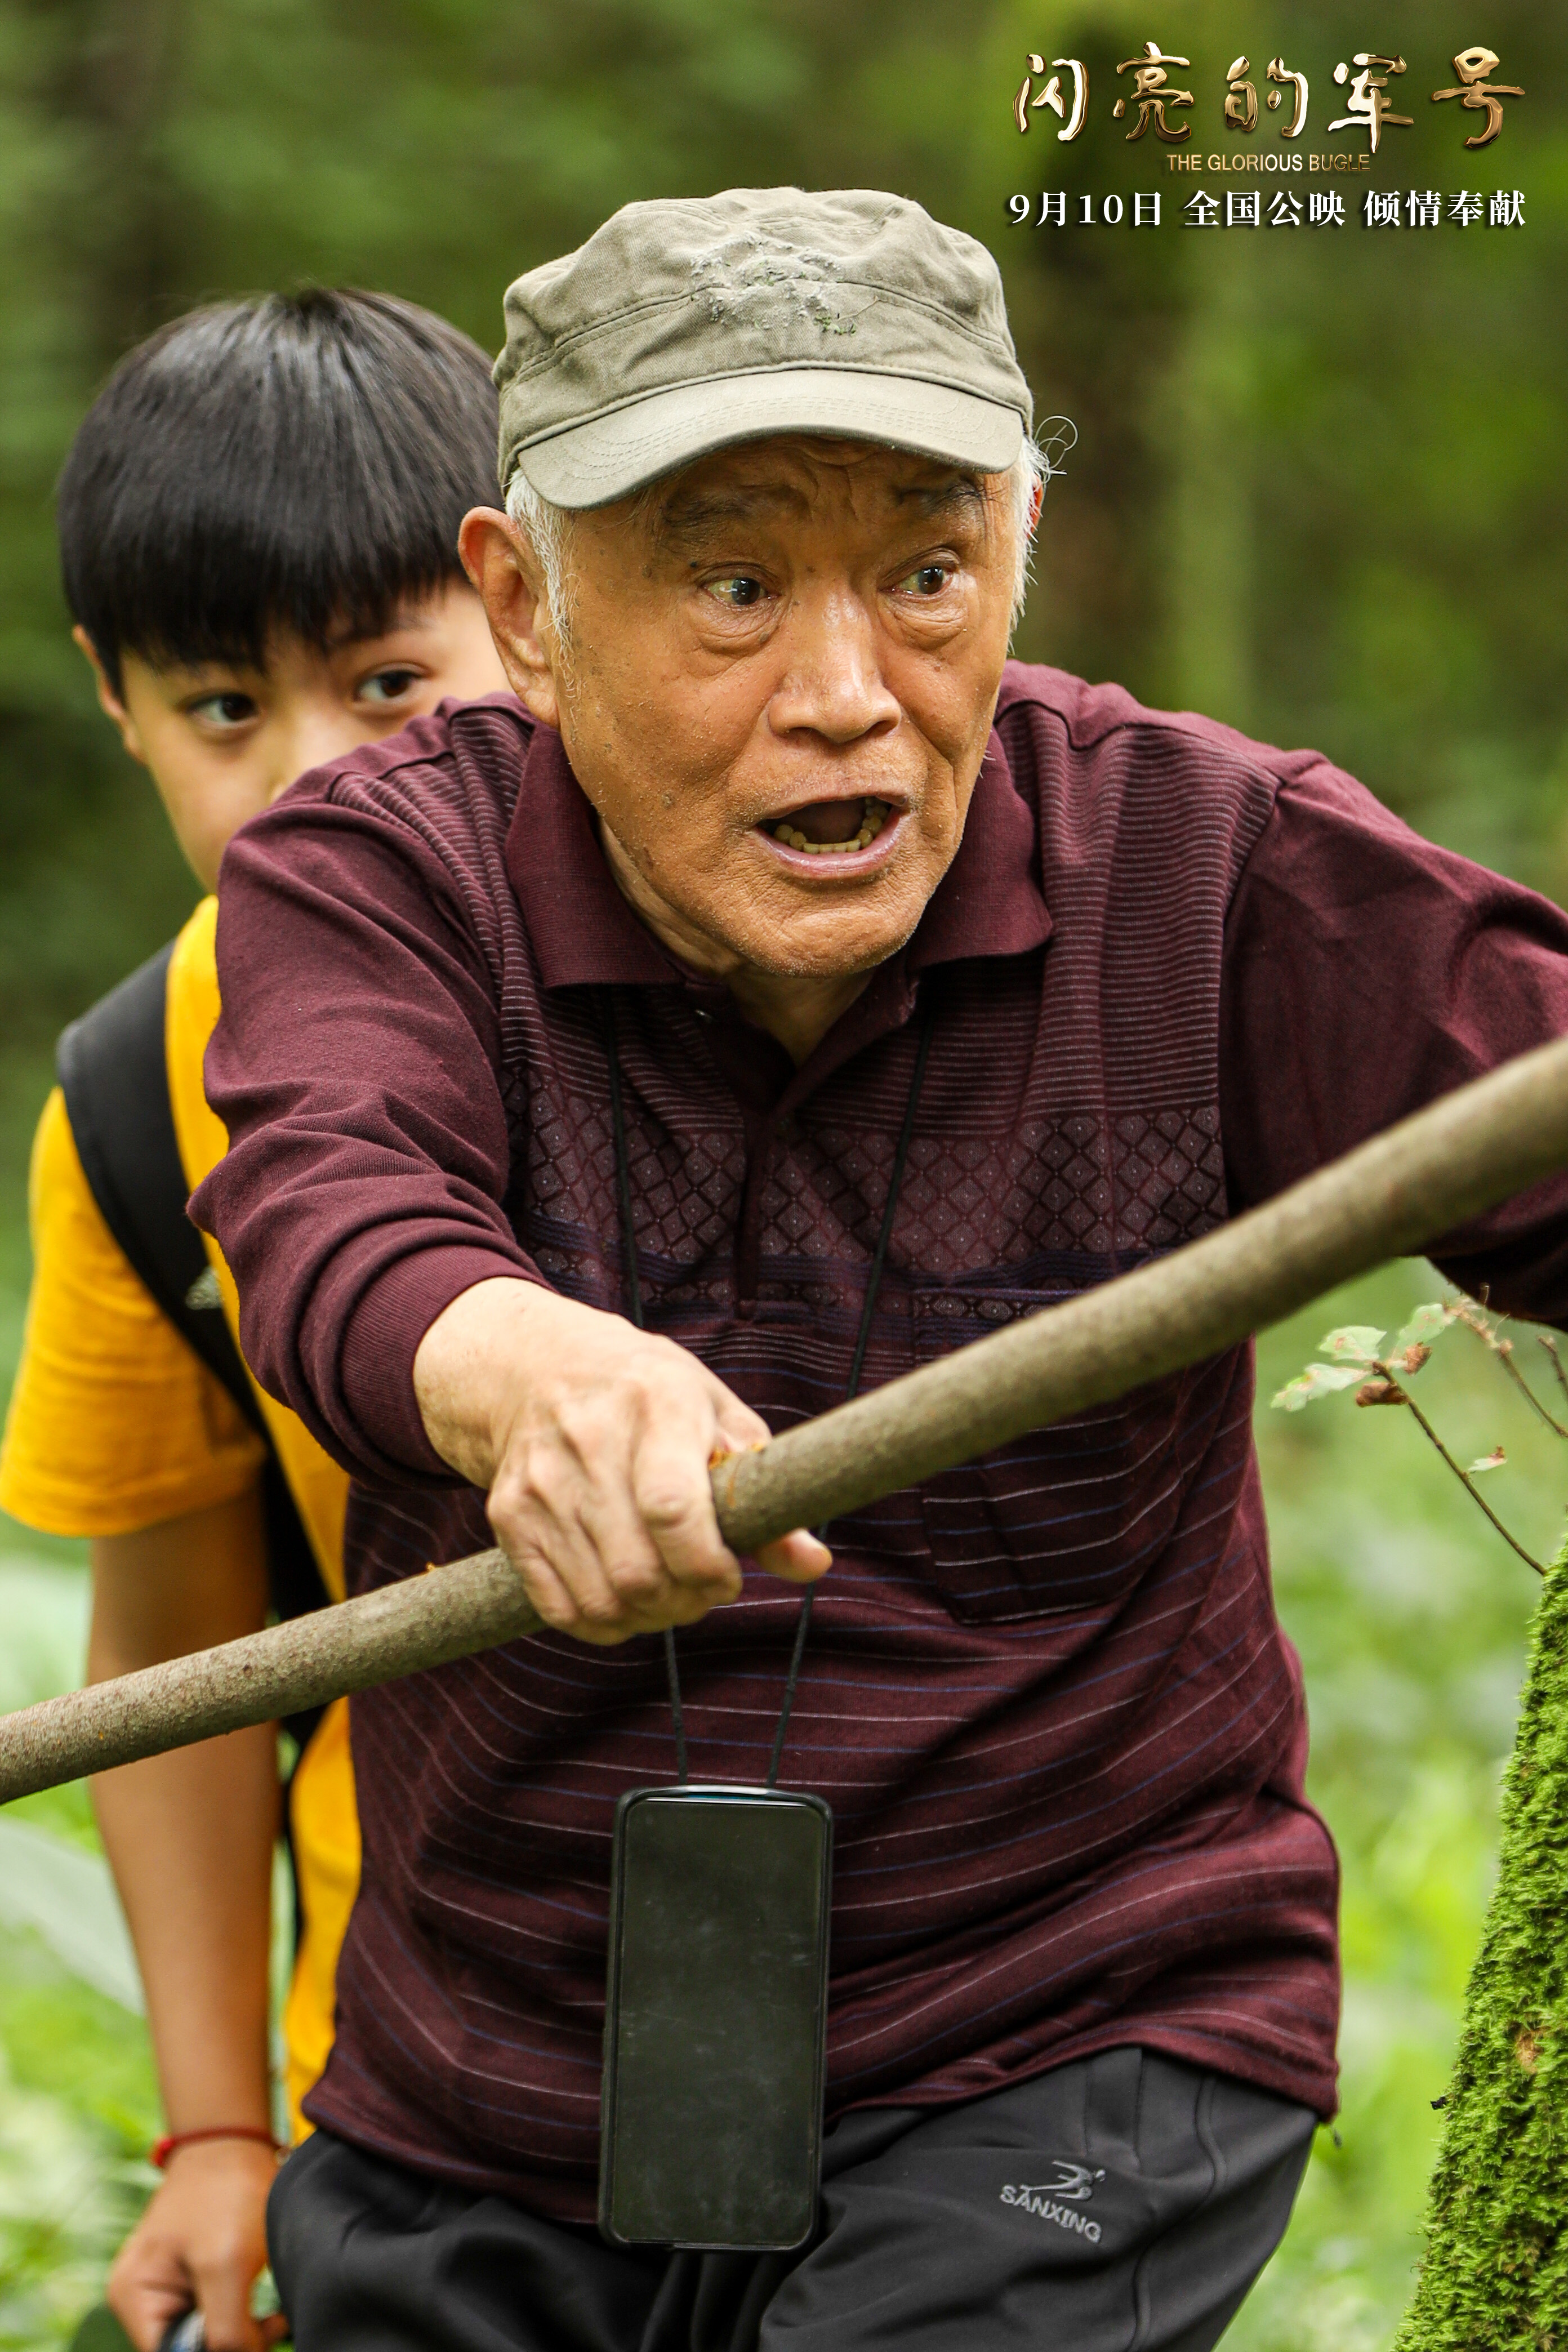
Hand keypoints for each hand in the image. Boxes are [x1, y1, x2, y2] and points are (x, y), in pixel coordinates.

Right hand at [108, 2140, 286, 2351]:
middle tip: (271, 2325)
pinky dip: (245, 2319)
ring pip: (208, 2338)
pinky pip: (217, 2319)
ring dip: (244, 2333)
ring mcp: (168, 2288)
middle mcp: (142, 2299)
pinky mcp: (195, 2280)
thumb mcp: (227, 2262)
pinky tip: (270, 2310)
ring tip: (275, 2317)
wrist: (238, 2140)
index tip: (254, 2338)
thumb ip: (226, 2327)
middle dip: (232, 2344)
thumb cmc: (225, 2190)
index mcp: (134, 2297)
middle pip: (189, 2350)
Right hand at [414, 1278, 831, 1642]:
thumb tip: (814, 1564)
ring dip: (649, 1618)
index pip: (673, 1510)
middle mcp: (588, 1440)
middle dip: (686, 1601)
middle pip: (638, 1571)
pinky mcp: (507, 1516)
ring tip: (670, 1594)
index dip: (708, 1565)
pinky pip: (558, 1608)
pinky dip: (602, 1624)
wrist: (538, 1368)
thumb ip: (766, 1493)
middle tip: (705, 1588)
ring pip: (601, 1600)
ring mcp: (539, 1482)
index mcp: (656, 1401)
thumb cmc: (650, 1395)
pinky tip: (626, 1599)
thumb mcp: (717, 1418)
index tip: (729, 1573)